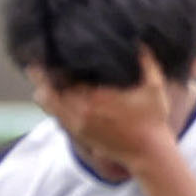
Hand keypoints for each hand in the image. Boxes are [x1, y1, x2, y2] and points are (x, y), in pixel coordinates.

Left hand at [35, 53, 186, 175]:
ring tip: (45, 75)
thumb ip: (147, 62)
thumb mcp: (154, 88)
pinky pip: (56, 115)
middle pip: (46, 90)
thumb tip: (140, 41)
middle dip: (42, 76)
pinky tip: (58, 92)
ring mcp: (78, 125)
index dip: (51, 65)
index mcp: (95, 98)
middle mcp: (81, 112)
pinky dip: (52, 103)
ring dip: (44, 89)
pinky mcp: (79, 134)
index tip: (49, 52)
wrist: (148, 153)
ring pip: (47, 104)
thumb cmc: (152, 120)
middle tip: (40, 61)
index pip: (60, 78)